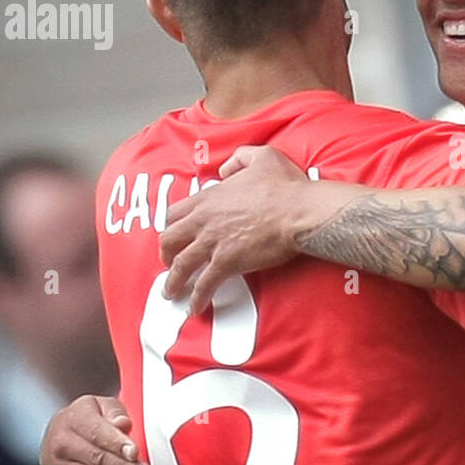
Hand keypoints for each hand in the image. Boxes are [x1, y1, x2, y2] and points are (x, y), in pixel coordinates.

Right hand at [39, 395, 149, 464]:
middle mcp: (61, 442)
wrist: (67, 435)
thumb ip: (115, 412)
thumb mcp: (105, 406)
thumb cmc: (94, 418)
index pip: (97, 432)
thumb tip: (122, 423)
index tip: (135, 452)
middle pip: (95, 457)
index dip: (117, 443)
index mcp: (73, 417)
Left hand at [160, 145, 308, 314]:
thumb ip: (239, 159)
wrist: (298, 211)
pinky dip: (197, 298)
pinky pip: (204, 284)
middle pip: (169, 239)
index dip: (172, 227)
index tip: (174, 235)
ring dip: (174, 281)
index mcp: (209, 197)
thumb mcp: (262, 157)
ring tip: (172, 292)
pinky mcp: (227, 262)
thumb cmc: (285, 186)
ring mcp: (213, 242)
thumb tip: (226, 169)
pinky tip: (195, 307)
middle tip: (169, 263)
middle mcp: (204, 220)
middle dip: (165, 254)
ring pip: (181, 265)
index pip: (175, 213)